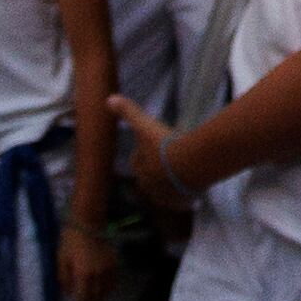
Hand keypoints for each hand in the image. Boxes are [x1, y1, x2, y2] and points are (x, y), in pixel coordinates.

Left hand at [58, 214, 116, 300]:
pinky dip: (109, 287)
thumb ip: (64, 279)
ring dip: (99, 297)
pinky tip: (103, 287)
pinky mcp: (114, 262)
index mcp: (83, 275)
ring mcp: (108, 268)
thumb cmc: (70, 240)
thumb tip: (68, 292)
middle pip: (96, 296)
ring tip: (92, 298)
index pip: (84, 298)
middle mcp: (98, 274)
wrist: (87, 222)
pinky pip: (114, 280)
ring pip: (107, 290)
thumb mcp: (61, 260)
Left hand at [109, 97, 194, 216]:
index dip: (144, 155)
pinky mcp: (181, 202)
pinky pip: (181, 202)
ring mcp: (165, 196)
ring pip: (166, 192)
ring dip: (170, 186)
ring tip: (182, 176)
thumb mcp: (145, 125)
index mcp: (140, 169)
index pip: (137, 163)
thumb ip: (129, 112)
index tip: (153, 148)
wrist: (189, 163)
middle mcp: (149, 186)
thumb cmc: (165, 144)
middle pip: (150, 179)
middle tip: (169, 161)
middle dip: (157, 172)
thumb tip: (109, 98)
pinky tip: (192, 194)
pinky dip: (185, 199)